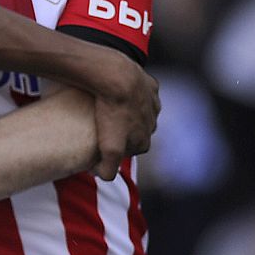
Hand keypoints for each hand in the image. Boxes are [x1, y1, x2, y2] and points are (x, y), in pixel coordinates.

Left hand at [89, 57, 159, 180]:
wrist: (117, 78)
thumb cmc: (111, 112)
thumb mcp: (109, 147)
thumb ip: (108, 168)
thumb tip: (101, 176)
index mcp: (145, 140)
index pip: (130, 150)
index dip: (116, 148)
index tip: (102, 143)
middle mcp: (153, 123)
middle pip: (136, 131)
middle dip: (123, 130)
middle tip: (103, 124)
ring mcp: (153, 103)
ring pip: (140, 111)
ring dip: (128, 111)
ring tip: (108, 107)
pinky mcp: (151, 85)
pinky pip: (141, 91)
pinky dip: (131, 91)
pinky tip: (115, 90)